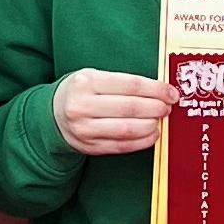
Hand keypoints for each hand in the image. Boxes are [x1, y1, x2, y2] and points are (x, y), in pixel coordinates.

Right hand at [53, 66, 171, 154]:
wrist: (52, 115)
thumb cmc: (80, 93)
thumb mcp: (94, 77)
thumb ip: (123, 83)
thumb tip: (160, 91)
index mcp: (86, 82)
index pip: (130, 85)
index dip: (156, 90)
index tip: (171, 93)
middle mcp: (82, 106)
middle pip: (131, 108)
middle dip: (156, 108)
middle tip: (168, 107)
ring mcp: (85, 129)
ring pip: (128, 129)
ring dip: (151, 125)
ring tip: (159, 120)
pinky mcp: (90, 146)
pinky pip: (122, 146)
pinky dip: (142, 141)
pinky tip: (152, 134)